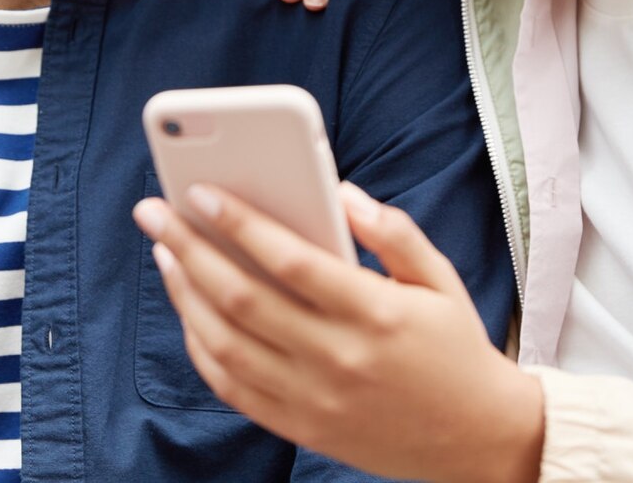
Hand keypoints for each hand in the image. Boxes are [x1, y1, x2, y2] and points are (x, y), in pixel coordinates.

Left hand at [132, 182, 542, 482]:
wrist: (478, 441)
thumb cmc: (455, 348)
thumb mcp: (440, 280)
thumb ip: (393, 231)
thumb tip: (341, 191)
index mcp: (376, 314)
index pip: (290, 261)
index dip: (239, 223)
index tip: (201, 191)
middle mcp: (339, 359)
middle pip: (243, 298)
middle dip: (189, 248)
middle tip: (154, 212)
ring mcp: (316, 399)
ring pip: (226, 345)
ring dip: (185, 295)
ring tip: (166, 253)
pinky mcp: (303, 429)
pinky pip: (233, 388)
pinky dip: (202, 348)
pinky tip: (189, 311)